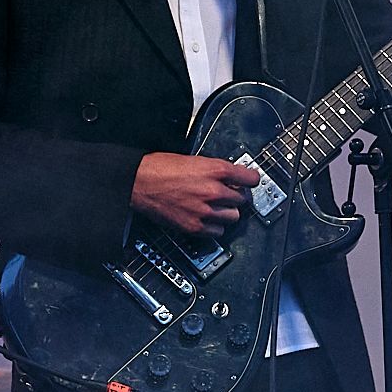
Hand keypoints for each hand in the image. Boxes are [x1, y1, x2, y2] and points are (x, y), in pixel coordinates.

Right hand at [131, 152, 259, 235]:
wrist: (139, 182)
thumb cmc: (161, 168)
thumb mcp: (195, 160)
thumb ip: (216, 170)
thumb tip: (231, 177)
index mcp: (216, 170)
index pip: (251, 178)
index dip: (251, 180)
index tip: (250, 182)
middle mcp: (214, 191)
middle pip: (243, 199)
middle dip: (237, 196)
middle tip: (229, 194)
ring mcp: (205, 211)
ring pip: (234, 217)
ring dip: (228, 212)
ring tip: (217, 207)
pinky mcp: (195, 227)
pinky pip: (218, 232)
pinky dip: (215, 226)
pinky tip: (208, 218)